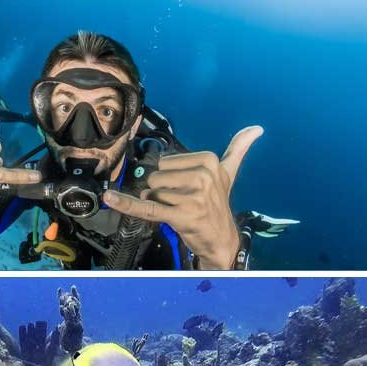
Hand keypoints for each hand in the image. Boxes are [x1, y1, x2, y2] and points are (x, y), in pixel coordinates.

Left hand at [102, 125, 263, 268]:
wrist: (221, 238)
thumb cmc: (217, 204)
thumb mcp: (229, 174)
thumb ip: (238, 149)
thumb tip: (256, 128)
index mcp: (209, 161)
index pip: (165, 163)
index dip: (169, 178)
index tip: (187, 188)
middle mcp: (203, 176)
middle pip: (156, 177)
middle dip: (162, 192)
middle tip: (181, 202)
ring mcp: (192, 197)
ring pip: (152, 194)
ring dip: (158, 204)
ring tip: (177, 211)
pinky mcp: (180, 215)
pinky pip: (146, 207)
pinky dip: (126, 204)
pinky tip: (110, 198)